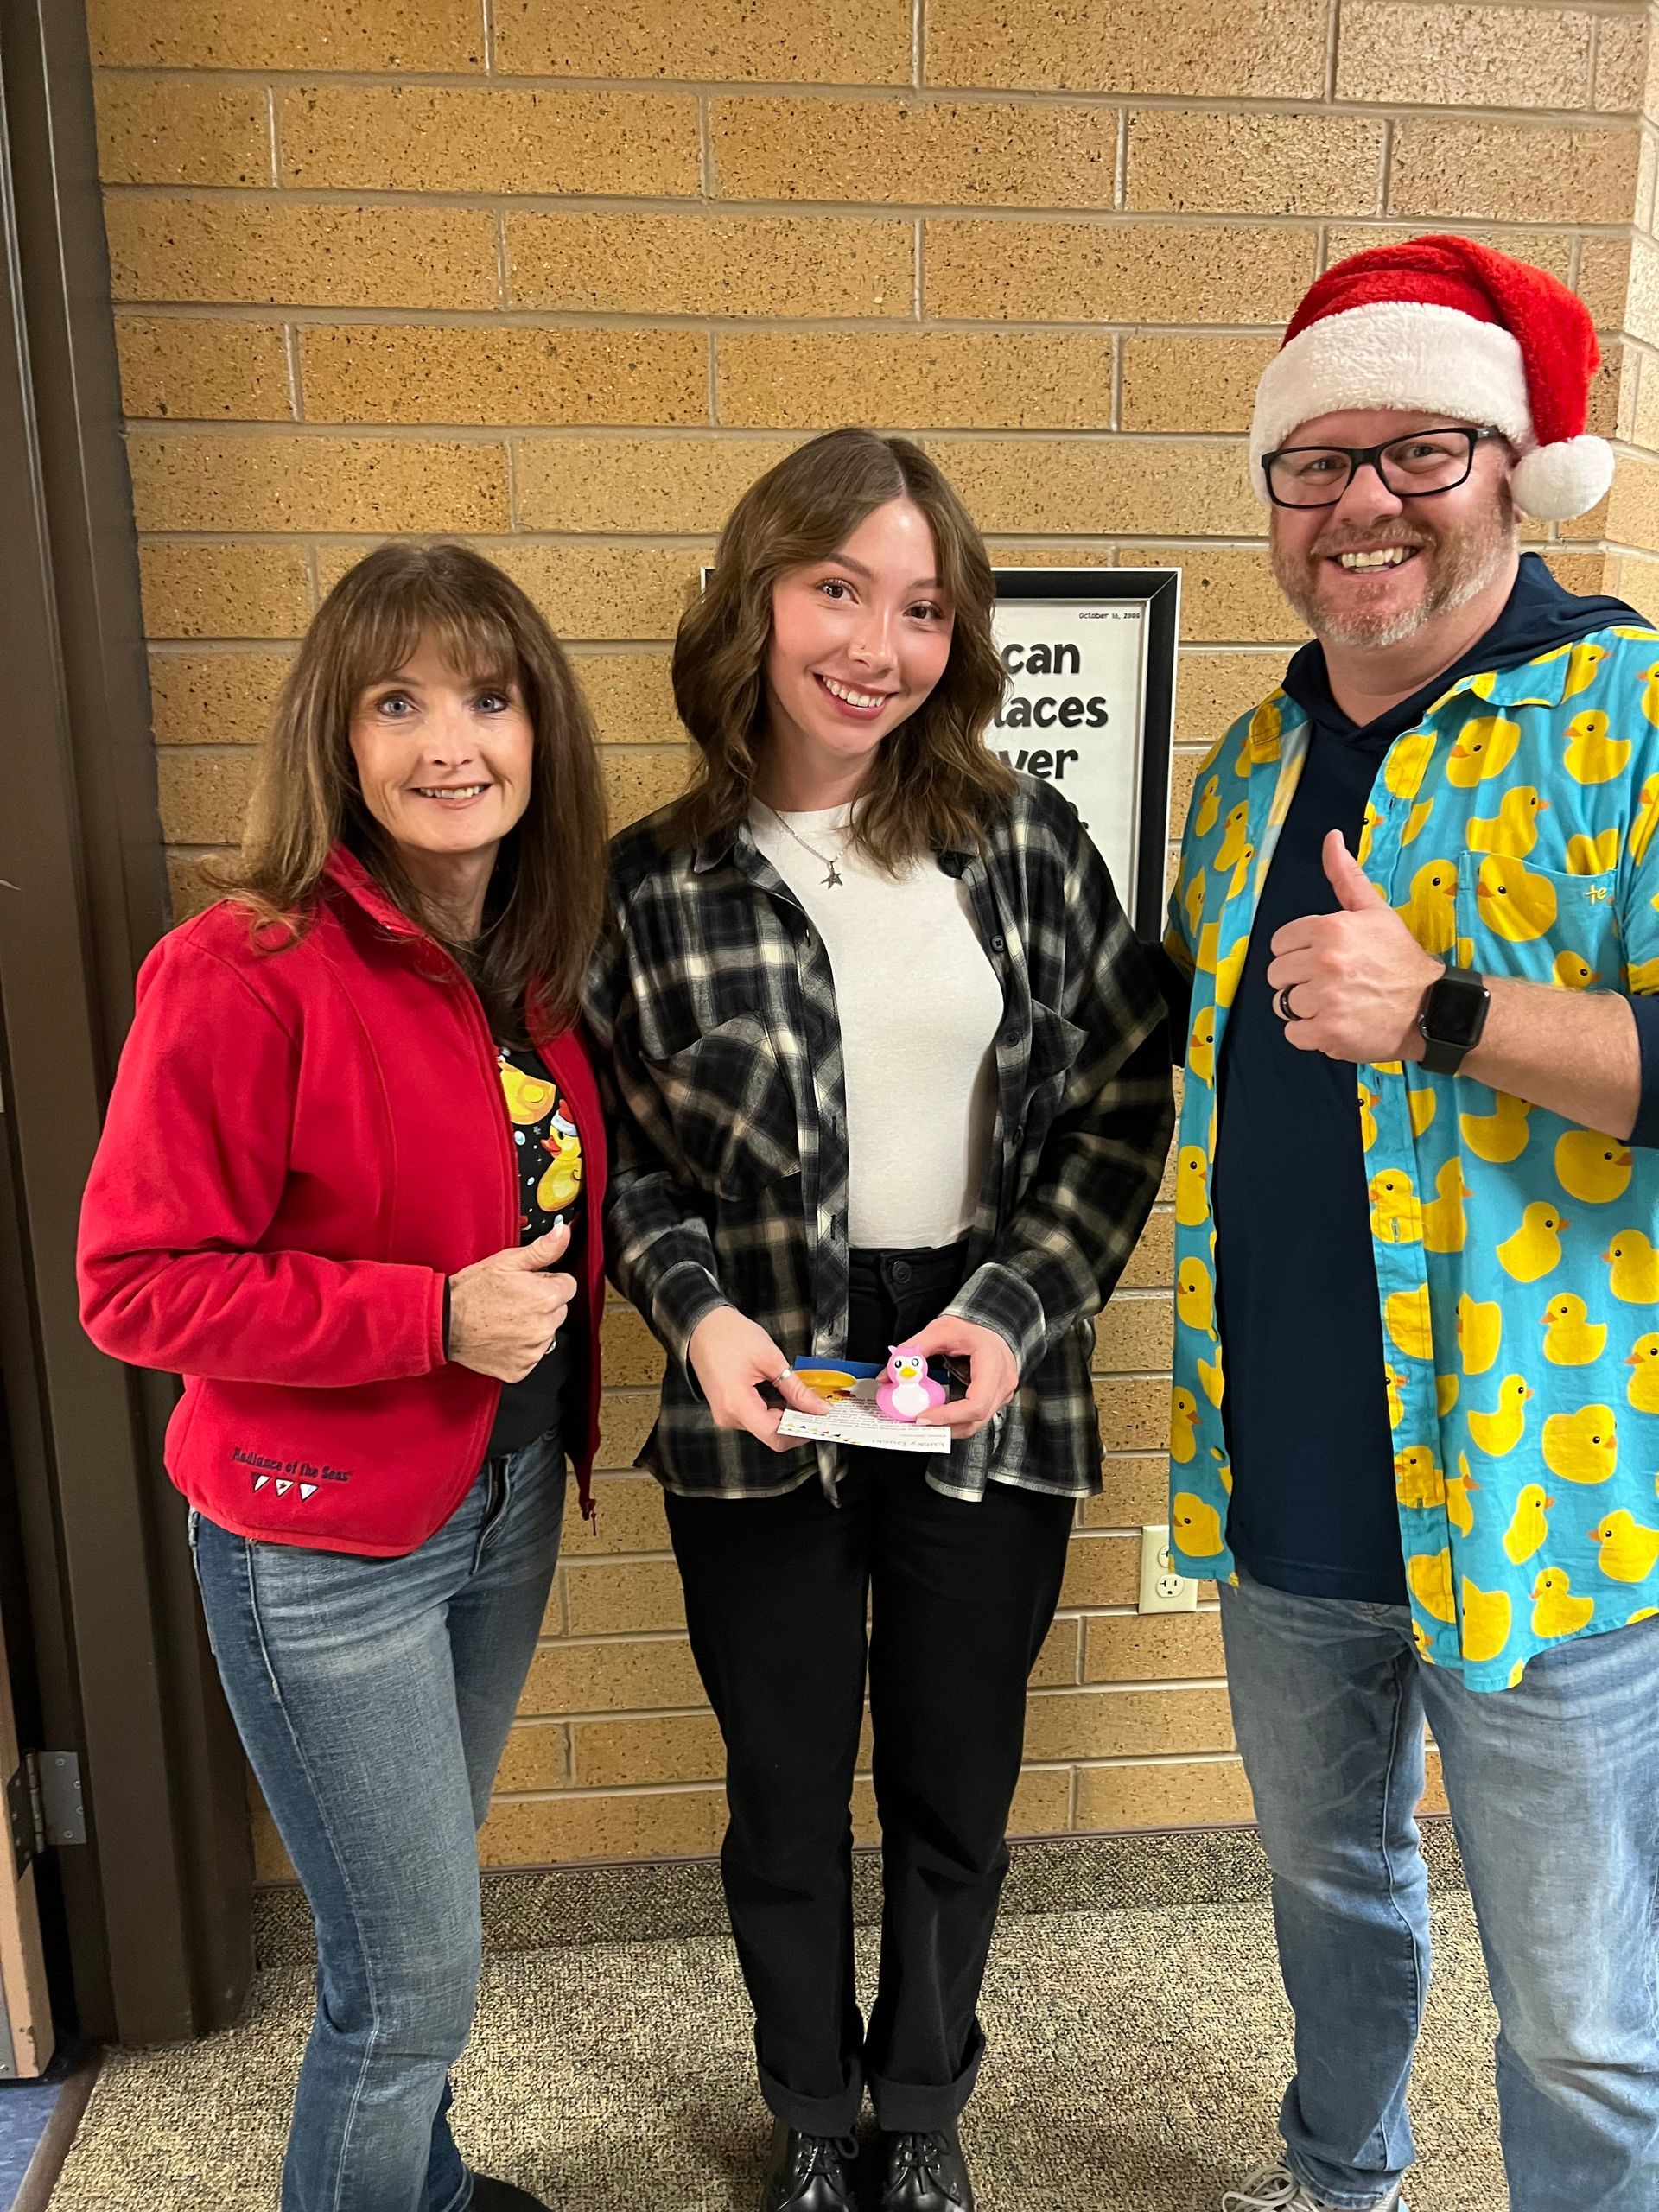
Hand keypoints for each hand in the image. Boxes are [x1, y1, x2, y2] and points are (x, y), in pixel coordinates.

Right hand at [447, 1221, 577, 1382]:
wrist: (444, 1321)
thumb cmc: (472, 1291)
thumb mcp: (507, 1262)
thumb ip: (543, 1249)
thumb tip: (563, 1233)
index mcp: (546, 1298)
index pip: (568, 1285)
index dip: (549, 1281)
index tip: (531, 1283)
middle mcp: (544, 1327)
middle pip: (559, 1310)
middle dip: (543, 1303)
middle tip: (515, 1300)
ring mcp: (533, 1350)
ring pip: (547, 1333)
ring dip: (534, 1325)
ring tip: (507, 1317)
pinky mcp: (521, 1368)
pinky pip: (532, 1354)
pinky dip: (521, 1346)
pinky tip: (503, 1335)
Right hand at [686, 1306, 826, 1452]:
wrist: (702, 1326)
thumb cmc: (728, 1336)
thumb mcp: (771, 1359)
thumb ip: (796, 1388)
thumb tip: (817, 1408)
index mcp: (736, 1404)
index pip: (775, 1435)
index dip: (801, 1432)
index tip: (820, 1421)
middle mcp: (728, 1416)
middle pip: (770, 1434)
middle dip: (796, 1423)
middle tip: (817, 1408)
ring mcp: (725, 1414)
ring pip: (764, 1427)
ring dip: (785, 1416)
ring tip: (802, 1398)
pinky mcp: (727, 1408)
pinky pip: (755, 1418)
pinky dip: (773, 1410)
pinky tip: (784, 1396)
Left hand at [902, 1315, 1019, 1438]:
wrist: (991, 1323)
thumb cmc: (971, 1325)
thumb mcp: (941, 1330)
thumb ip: (914, 1349)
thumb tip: (888, 1374)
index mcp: (994, 1365)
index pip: (975, 1403)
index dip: (948, 1415)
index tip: (923, 1416)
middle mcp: (1003, 1383)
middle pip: (976, 1419)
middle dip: (945, 1425)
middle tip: (918, 1422)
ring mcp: (1003, 1393)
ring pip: (977, 1423)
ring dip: (950, 1427)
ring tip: (925, 1421)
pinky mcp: (996, 1398)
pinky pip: (977, 1417)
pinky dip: (956, 1421)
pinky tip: (939, 1416)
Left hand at [1265, 829, 1440, 1064]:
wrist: (1431, 1006)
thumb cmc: (1399, 957)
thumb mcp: (1375, 910)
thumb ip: (1345, 876)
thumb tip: (1331, 838)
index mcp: (1329, 929)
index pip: (1279, 944)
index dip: (1297, 953)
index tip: (1322, 960)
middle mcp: (1324, 962)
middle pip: (1276, 975)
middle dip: (1298, 980)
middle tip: (1330, 984)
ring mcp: (1326, 1000)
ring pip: (1283, 1005)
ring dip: (1305, 1008)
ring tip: (1336, 1004)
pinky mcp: (1329, 1033)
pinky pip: (1293, 1034)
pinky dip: (1310, 1034)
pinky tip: (1336, 1024)